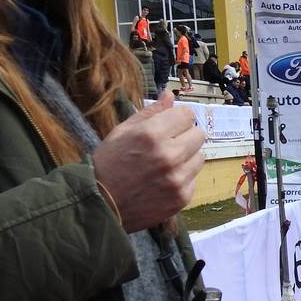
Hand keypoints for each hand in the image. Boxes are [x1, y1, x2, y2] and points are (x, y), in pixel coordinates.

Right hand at [92, 92, 204, 232]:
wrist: (100, 205)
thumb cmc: (108, 164)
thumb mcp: (122, 132)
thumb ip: (150, 113)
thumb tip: (170, 95)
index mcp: (152, 134)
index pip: (187, 115)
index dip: (178, 119)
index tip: (170, 125)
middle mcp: (169, 155)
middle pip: (199, 134)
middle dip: (185, 136)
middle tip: (168, 144)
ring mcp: (177, 178)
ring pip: (200, 157)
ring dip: (186, 157)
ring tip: (165, 164)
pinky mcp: (182, 197)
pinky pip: (194, 179)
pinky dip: (183, 178)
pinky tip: (164, 180)